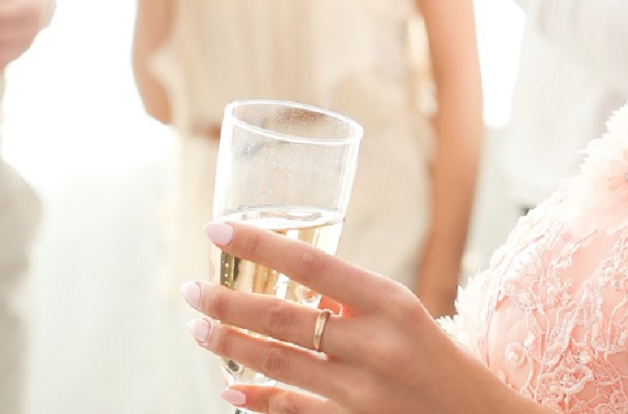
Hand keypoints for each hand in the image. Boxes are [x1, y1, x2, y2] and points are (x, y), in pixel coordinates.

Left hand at [183, 220, 530, 413]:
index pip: (311, 262)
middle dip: (227, 303)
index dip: (260, 244)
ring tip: (198, 329)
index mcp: (389, 301)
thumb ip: (351, 299)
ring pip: (278, 363)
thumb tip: (290, 284)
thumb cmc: (436, 356)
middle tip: (190, 290)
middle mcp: (374, 344)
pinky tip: (229, 389)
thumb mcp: (404, 313)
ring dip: (230, 345)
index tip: (217, 230)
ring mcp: (361, 392)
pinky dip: (257, 400)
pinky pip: (292, 411)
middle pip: (283, 317)